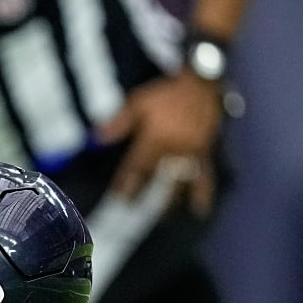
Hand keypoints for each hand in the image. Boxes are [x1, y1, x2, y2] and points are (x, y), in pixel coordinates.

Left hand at [98, 72, 221, 214]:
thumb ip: (120, 121)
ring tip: (163, 219)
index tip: (118, 196)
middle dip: (145, 195)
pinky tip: (200, 210)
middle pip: (157, 178)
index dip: (127, 182)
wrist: (202, 83)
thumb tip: (97, 137)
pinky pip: (205, 177)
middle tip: (132, 210)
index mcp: (156, 137)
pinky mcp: (206, 152)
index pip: (137, 166)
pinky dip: (203, 194)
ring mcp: (192, 152)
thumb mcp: (140, 102)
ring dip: (171, 202)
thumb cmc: (167, 93)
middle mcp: (174, 148)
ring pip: (180, 182)